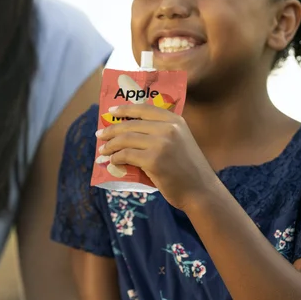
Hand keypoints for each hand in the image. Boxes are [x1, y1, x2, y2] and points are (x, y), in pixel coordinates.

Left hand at [95, 103, 218, 210]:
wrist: (201, 191)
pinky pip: (126, 155)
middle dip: (111, 130)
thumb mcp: (180, 142)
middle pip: (131, 124)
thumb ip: (162, 133)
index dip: (125, 109)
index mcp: (175, 121)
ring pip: (125, 139)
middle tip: (100, 135)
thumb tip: (129, 132)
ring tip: (102, 152)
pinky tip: (112, 163)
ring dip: (110, 146)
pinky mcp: (154, 161)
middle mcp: (168, 129)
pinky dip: (115, 159)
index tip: (111, 111)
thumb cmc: (189, 170)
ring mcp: (161, 144)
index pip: (144, 108)